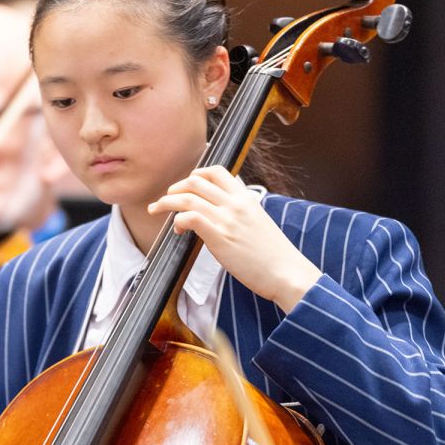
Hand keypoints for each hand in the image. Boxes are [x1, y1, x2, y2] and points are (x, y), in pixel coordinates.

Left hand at [147, 166, 320, 310]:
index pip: (217, 172)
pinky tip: (178, 230)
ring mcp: (227, 219)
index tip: (186, 186)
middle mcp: (236, 204)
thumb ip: (239, 214)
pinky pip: (190, 217)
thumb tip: (219, 216)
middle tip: (166, 200)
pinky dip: (178, 220)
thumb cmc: (274, 255)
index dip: (196, 175)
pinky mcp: (220, 237)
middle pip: (196, 182)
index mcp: (246, 198)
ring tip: (157, 210)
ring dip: (166, 203)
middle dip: (175, 189)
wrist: (287, 273)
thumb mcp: (258, 223)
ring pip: (187, 198)